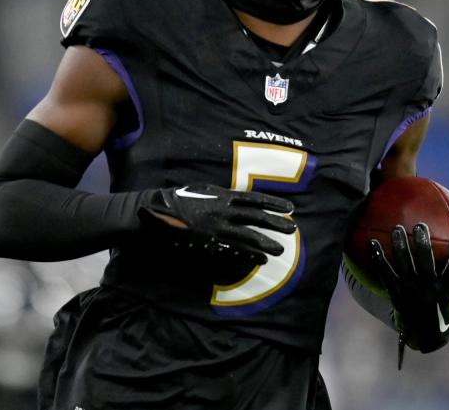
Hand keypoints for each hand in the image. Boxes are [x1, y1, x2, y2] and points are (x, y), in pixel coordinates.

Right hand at [138, 185, 295, 265]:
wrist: (156, 213)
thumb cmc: (178, 199)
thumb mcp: (202, 190)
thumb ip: (222, 196)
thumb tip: (238, 200)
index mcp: (222, 196)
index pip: (254, 200)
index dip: (273, 204)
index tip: (290, 208)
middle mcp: (223, 211)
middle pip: (256, 218)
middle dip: (276, 223)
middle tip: (292, 229)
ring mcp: (217, 229)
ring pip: (248, 236)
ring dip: (266, 243)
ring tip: (281, 249)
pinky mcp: (210, 244)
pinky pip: (234, 250)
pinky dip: (250, 254)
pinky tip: (261, 259)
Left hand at [369, 224, 448, 366]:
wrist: (425, 334)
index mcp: (448, 291)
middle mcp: (428, 292)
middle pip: (425, 263)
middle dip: (423, 243)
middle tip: (420, 226)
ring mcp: (410, 293)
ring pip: (403, 265)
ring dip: (399, 245)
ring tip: (397, 228)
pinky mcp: (395, 293)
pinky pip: (384, 273)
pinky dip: (377, 257)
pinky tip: (371, 242)